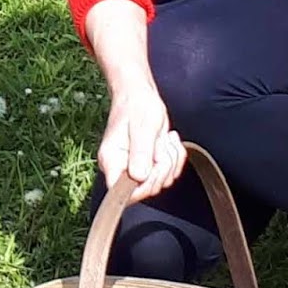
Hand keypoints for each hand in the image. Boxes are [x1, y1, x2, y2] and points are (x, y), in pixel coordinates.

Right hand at [97, 85, 185, 203]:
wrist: (139, 95)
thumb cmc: (137, 105)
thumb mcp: (143, 126)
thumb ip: (141, 152)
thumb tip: (139, 177)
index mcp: (111, 160)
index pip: (121, 192)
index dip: (142, 186)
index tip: (154, 165)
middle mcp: (120, 168)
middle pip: (147, 189)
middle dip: (162, 167)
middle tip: (160, 144)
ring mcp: (134, 169)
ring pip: (161, 182)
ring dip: (170, 160)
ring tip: (163, 139)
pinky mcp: (148, 166)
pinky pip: (168, 174)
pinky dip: (175, 158)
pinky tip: (168, 141)